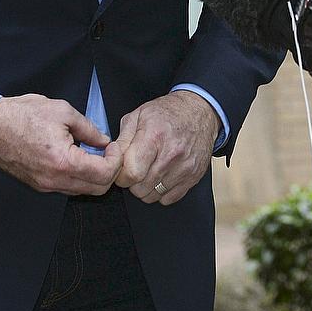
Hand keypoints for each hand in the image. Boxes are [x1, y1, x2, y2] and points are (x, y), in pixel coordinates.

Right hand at [0, 94, 121, 194]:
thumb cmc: (22, 115)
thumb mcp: (63, 111)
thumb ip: (89, 129)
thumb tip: (103, 140)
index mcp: (63, 162)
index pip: (104, 174)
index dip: (116, 159)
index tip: (113, 146)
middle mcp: (54, 181)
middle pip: (97, 189)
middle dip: (109, 171)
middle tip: (108, 152)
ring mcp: (45, 186)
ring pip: (82, 191)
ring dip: (94, 176)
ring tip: (93, 153)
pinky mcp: (38, 185)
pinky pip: (67, 188)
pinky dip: (78, 177)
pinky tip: (77, 158)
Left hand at [107, 91, 219, 205]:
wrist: (199, 111)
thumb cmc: (168, 112)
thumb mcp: (138, 115)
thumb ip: (122, 139)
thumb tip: (111, 159)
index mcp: (154, 136)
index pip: (131, 173)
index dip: (121, 175)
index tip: (123, 168)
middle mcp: (172, 154)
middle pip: (140, 188)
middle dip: (133, 182)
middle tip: (137, 167)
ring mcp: (184, 168)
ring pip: (153, 196)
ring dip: (146, 187)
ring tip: (150, 169)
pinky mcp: (193, 177)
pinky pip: (168, 199)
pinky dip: (161, 191)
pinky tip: (162, 175)